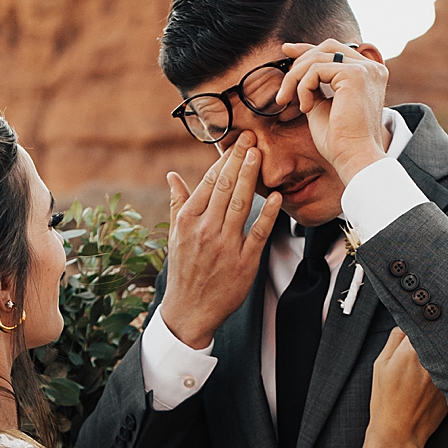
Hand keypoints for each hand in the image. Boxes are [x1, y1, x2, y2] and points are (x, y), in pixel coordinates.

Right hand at [162, 139, 281, 350]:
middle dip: (239, 160)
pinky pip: (257, 233)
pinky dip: (267, 214)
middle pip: (224, 188)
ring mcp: (224, 246)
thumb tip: (172, 176)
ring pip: (239, 204)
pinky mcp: (243, 263)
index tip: (236, 142)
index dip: (224, 160)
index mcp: (188, 221)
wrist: (189, 311)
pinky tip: (275, 197)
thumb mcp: (175, 236)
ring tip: (259, 154)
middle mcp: (205, 230)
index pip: (207, 183)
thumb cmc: (184, 271)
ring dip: (250, 177)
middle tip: (252, 137)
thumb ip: (178, 204)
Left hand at [276, 39, 388, 185]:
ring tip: (288, 101)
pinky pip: (316, 70)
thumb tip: (297, 67)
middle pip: (327, 47)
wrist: (354, 158)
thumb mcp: (323, 105)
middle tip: (283, 86)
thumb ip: (315, 85)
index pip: (335, 50)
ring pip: (318, 58)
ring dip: (295, 78)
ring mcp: (365, 69)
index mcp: (368, 74)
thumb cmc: (339, 141)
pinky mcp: (355, 75)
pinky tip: (306, 109)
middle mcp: (371, 67)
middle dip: (299, 60)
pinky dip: (303, 88)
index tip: (286, 51)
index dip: (308, 49)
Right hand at [368, 328, 447, 447]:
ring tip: (432, 358)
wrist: (399, 432)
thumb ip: (394, 339)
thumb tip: (407, 323)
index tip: (421, 320)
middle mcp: (432, 360)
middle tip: (430, 333)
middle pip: (440, 335)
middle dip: (435, 334)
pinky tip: (444, 371)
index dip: (422, 320)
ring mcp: (446, 374)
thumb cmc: (386, 400)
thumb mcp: (380, 365)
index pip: (423, 322)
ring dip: (445, 349)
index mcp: (411, 351)